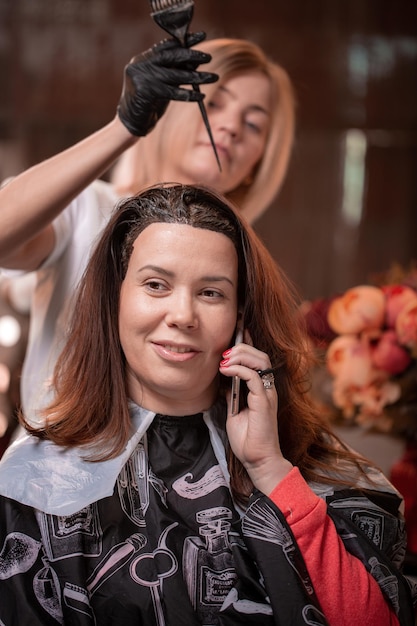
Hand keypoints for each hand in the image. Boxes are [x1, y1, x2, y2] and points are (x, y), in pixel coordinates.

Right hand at [117, 32, 217, 136]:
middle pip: (171, 56)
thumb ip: (173, 71)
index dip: (184, 40)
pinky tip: (201, 96)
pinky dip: (189, 94)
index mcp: (143, 59)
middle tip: (208, 58)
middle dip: (192, 56)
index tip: (201, 36)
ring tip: (213, 77)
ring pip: (175, 75)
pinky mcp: (145, 91)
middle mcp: (141, 64)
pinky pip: (173, 92)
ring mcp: (142, 77)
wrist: (130, 123)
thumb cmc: (148, 104)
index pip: (166, 46)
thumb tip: (196, 61)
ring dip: (196, 77)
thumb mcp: (161, 83)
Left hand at [219, 341, 292, 493]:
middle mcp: (267, 388)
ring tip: (225, 360)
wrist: (257, 461)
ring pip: (260, 361)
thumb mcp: (234, 411)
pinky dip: (239, 370)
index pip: (258, 359)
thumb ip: (233, 394)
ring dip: (241, 356)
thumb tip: (224, 380)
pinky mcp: (264, 402)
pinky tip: (226, 371)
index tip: (238, 331)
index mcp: (261, 389)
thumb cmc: (248, 440)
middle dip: (242, 347)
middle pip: (261, 355)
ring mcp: (267, 394)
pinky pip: (253, 377)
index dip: (249, 344)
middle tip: (224, 352)